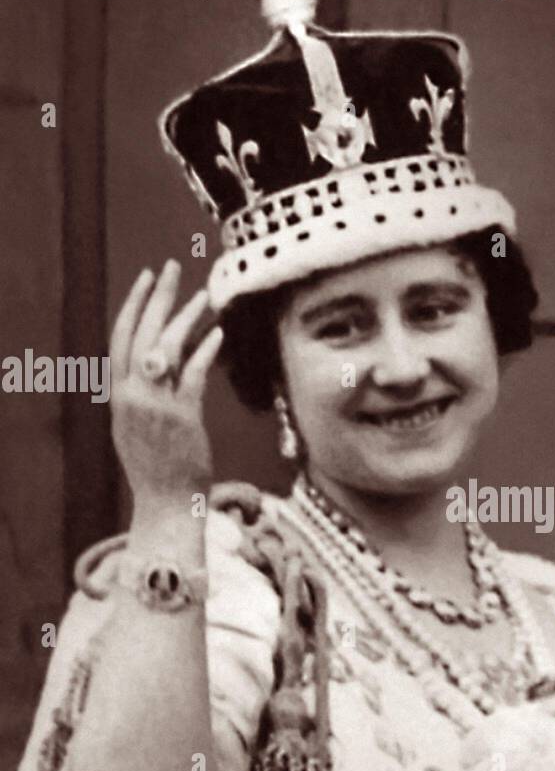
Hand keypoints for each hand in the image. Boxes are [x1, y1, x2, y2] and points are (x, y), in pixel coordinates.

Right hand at [110, 260, 222, 510]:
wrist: (166, 503)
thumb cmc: (159, 465)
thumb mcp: (137, 424)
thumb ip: (143, 392)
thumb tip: (159, 359)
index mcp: (119, 394)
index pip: (121, 337)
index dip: (134, 305)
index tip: (147, 278)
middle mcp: (132, 396)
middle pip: (142, 333)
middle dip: (158, 296)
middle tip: (173, 266)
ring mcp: (155, 406)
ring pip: (166, 349)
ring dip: (186, 318)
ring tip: (204, 295)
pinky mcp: (181, 418)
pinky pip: (193, 376)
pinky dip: (205, 351)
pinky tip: (218, 334)